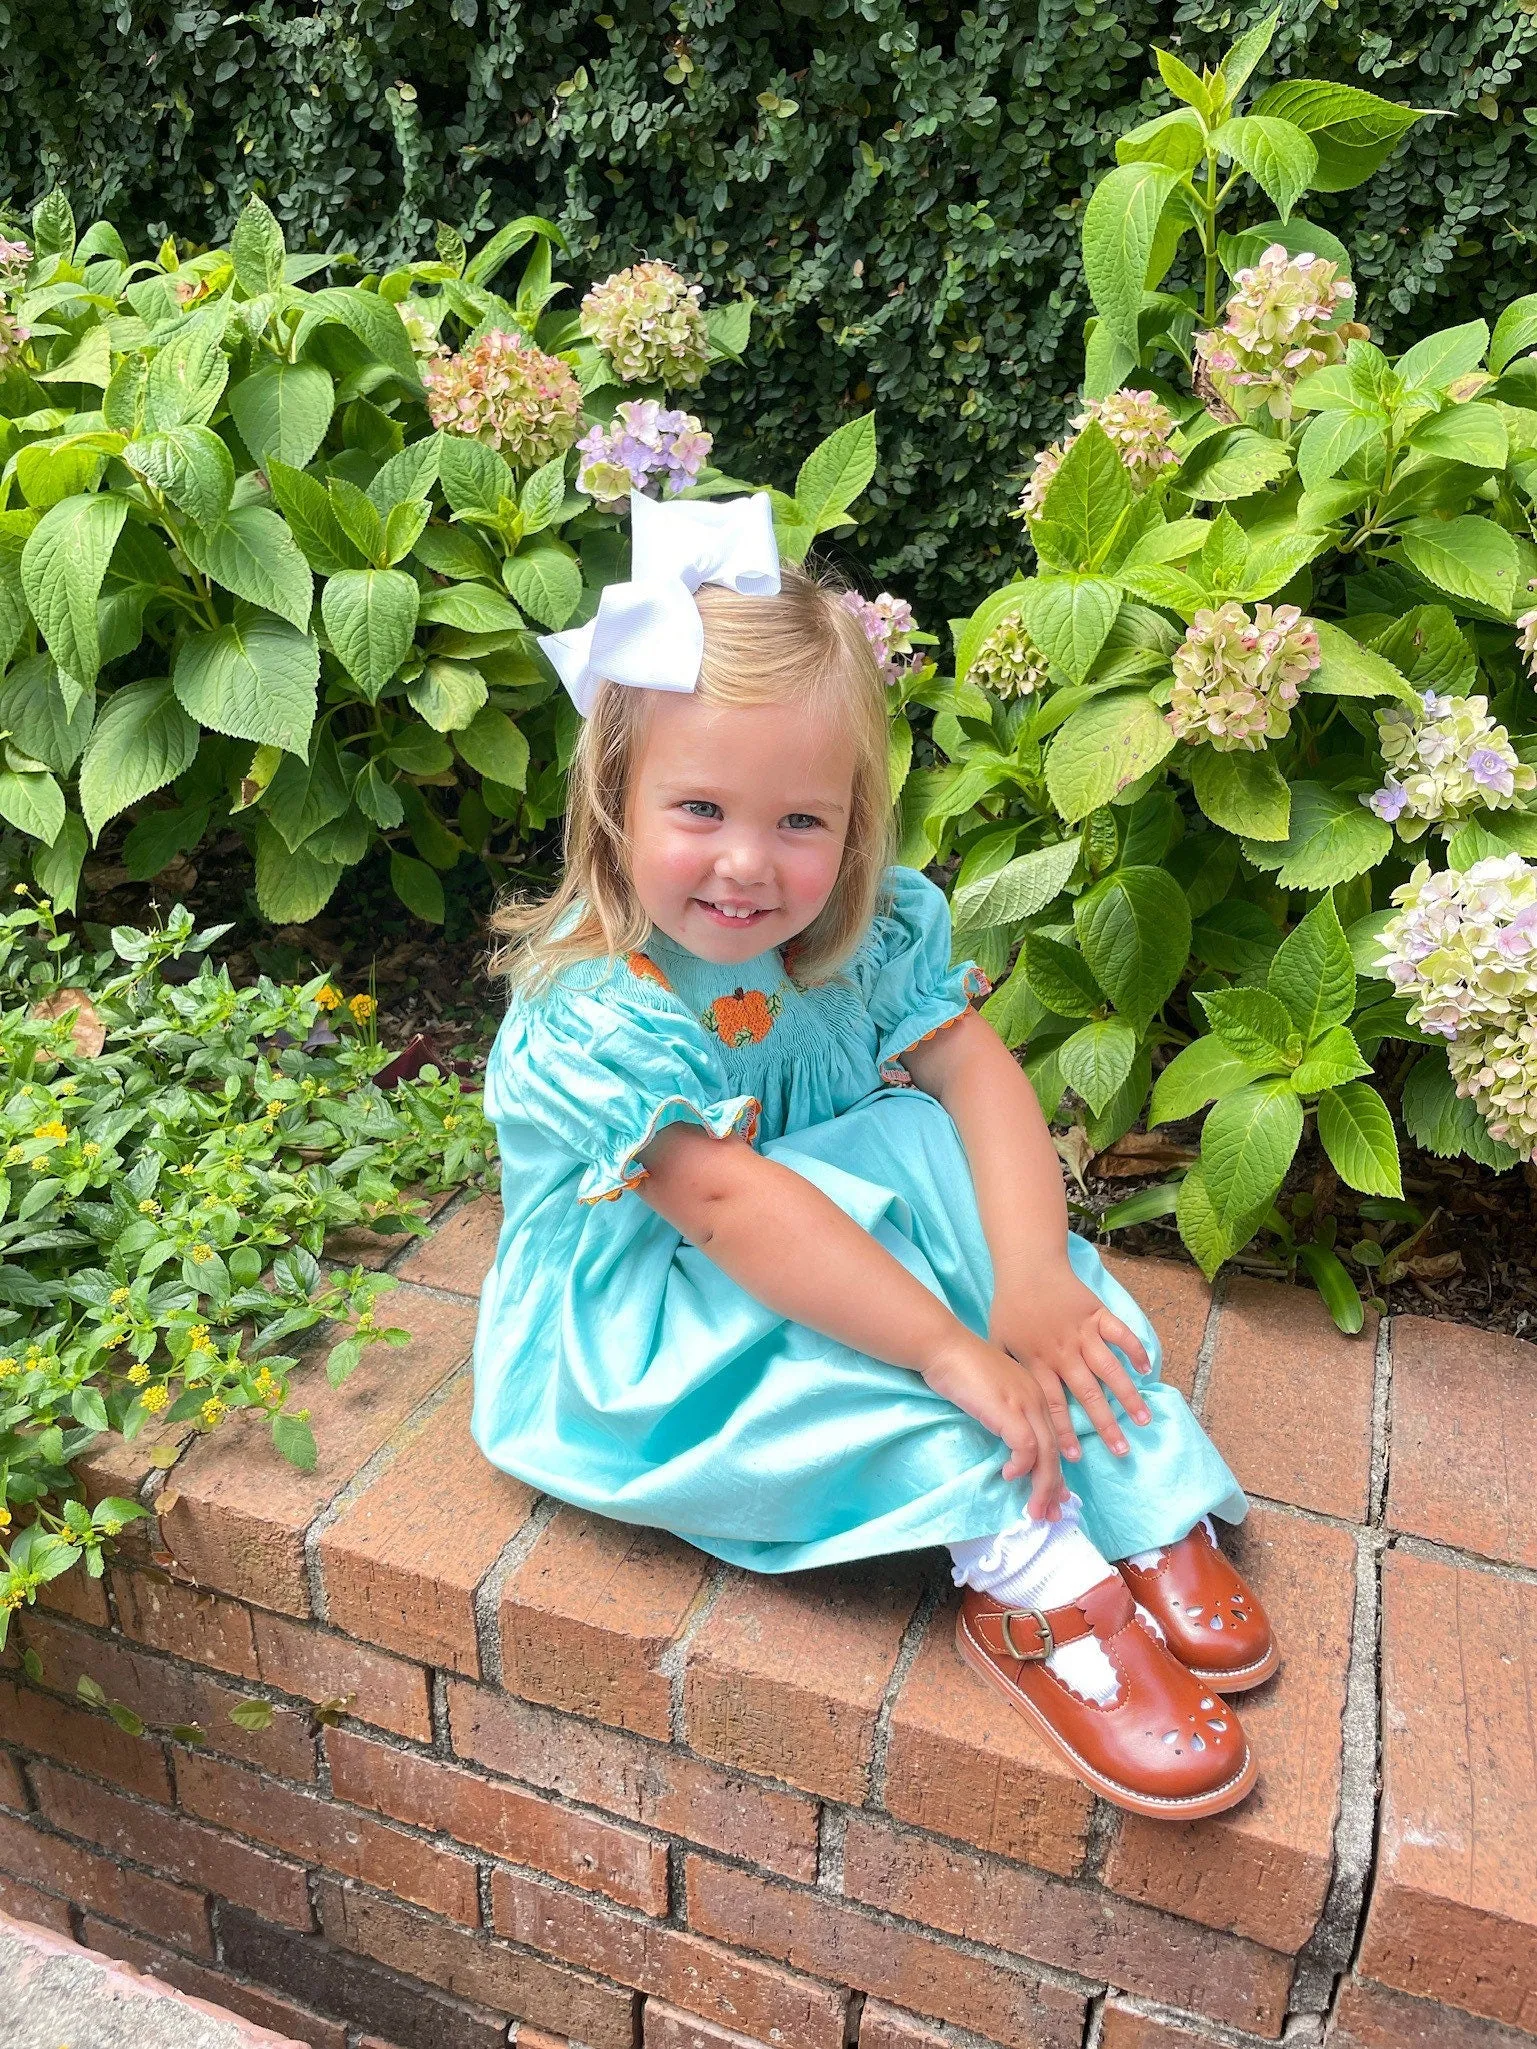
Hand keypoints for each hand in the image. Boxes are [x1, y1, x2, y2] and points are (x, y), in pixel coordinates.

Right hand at [922, 1332, 1066, 1518]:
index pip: (1052, 1438)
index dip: (1055, 1470)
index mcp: (1034, 1393)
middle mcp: (1037, 1398)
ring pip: (1046, 1455)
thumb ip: (1001, 1411)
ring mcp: (1025, 1403)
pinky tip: (1009, 1476)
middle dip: (1054, 1487)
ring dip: (1042, 1487)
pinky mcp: (1010, 1410)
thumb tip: (1003, 1438)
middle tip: (1050, 1513)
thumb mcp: (990, 1391)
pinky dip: (1022, 1467)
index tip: (1054, 1495)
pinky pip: (1026, 1448)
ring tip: (1035, 1510)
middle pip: (1055, 1450)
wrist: (943, 1346)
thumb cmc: (958, 1366)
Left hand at [991, 1261, 1151, 1463]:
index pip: (1053, 1403)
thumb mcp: (997, 1340)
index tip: (1075, 1456)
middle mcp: (1063, 1352)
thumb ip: (1006, 1370)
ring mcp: (1083, 1333)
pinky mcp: (1097, 1314)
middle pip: (1087, 1394)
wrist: (1027, 1266)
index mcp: (1038, 1361)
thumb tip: (1006, 1402)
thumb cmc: (1009, 1306)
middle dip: (1105, 1424)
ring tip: (1144, 1420)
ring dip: (1128, 1395)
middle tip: (1122, 1450)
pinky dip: (1135, 1349)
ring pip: (1109, 1369)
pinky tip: (1146, 1369)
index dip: (1063, 1431)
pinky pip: (1120, 1333)